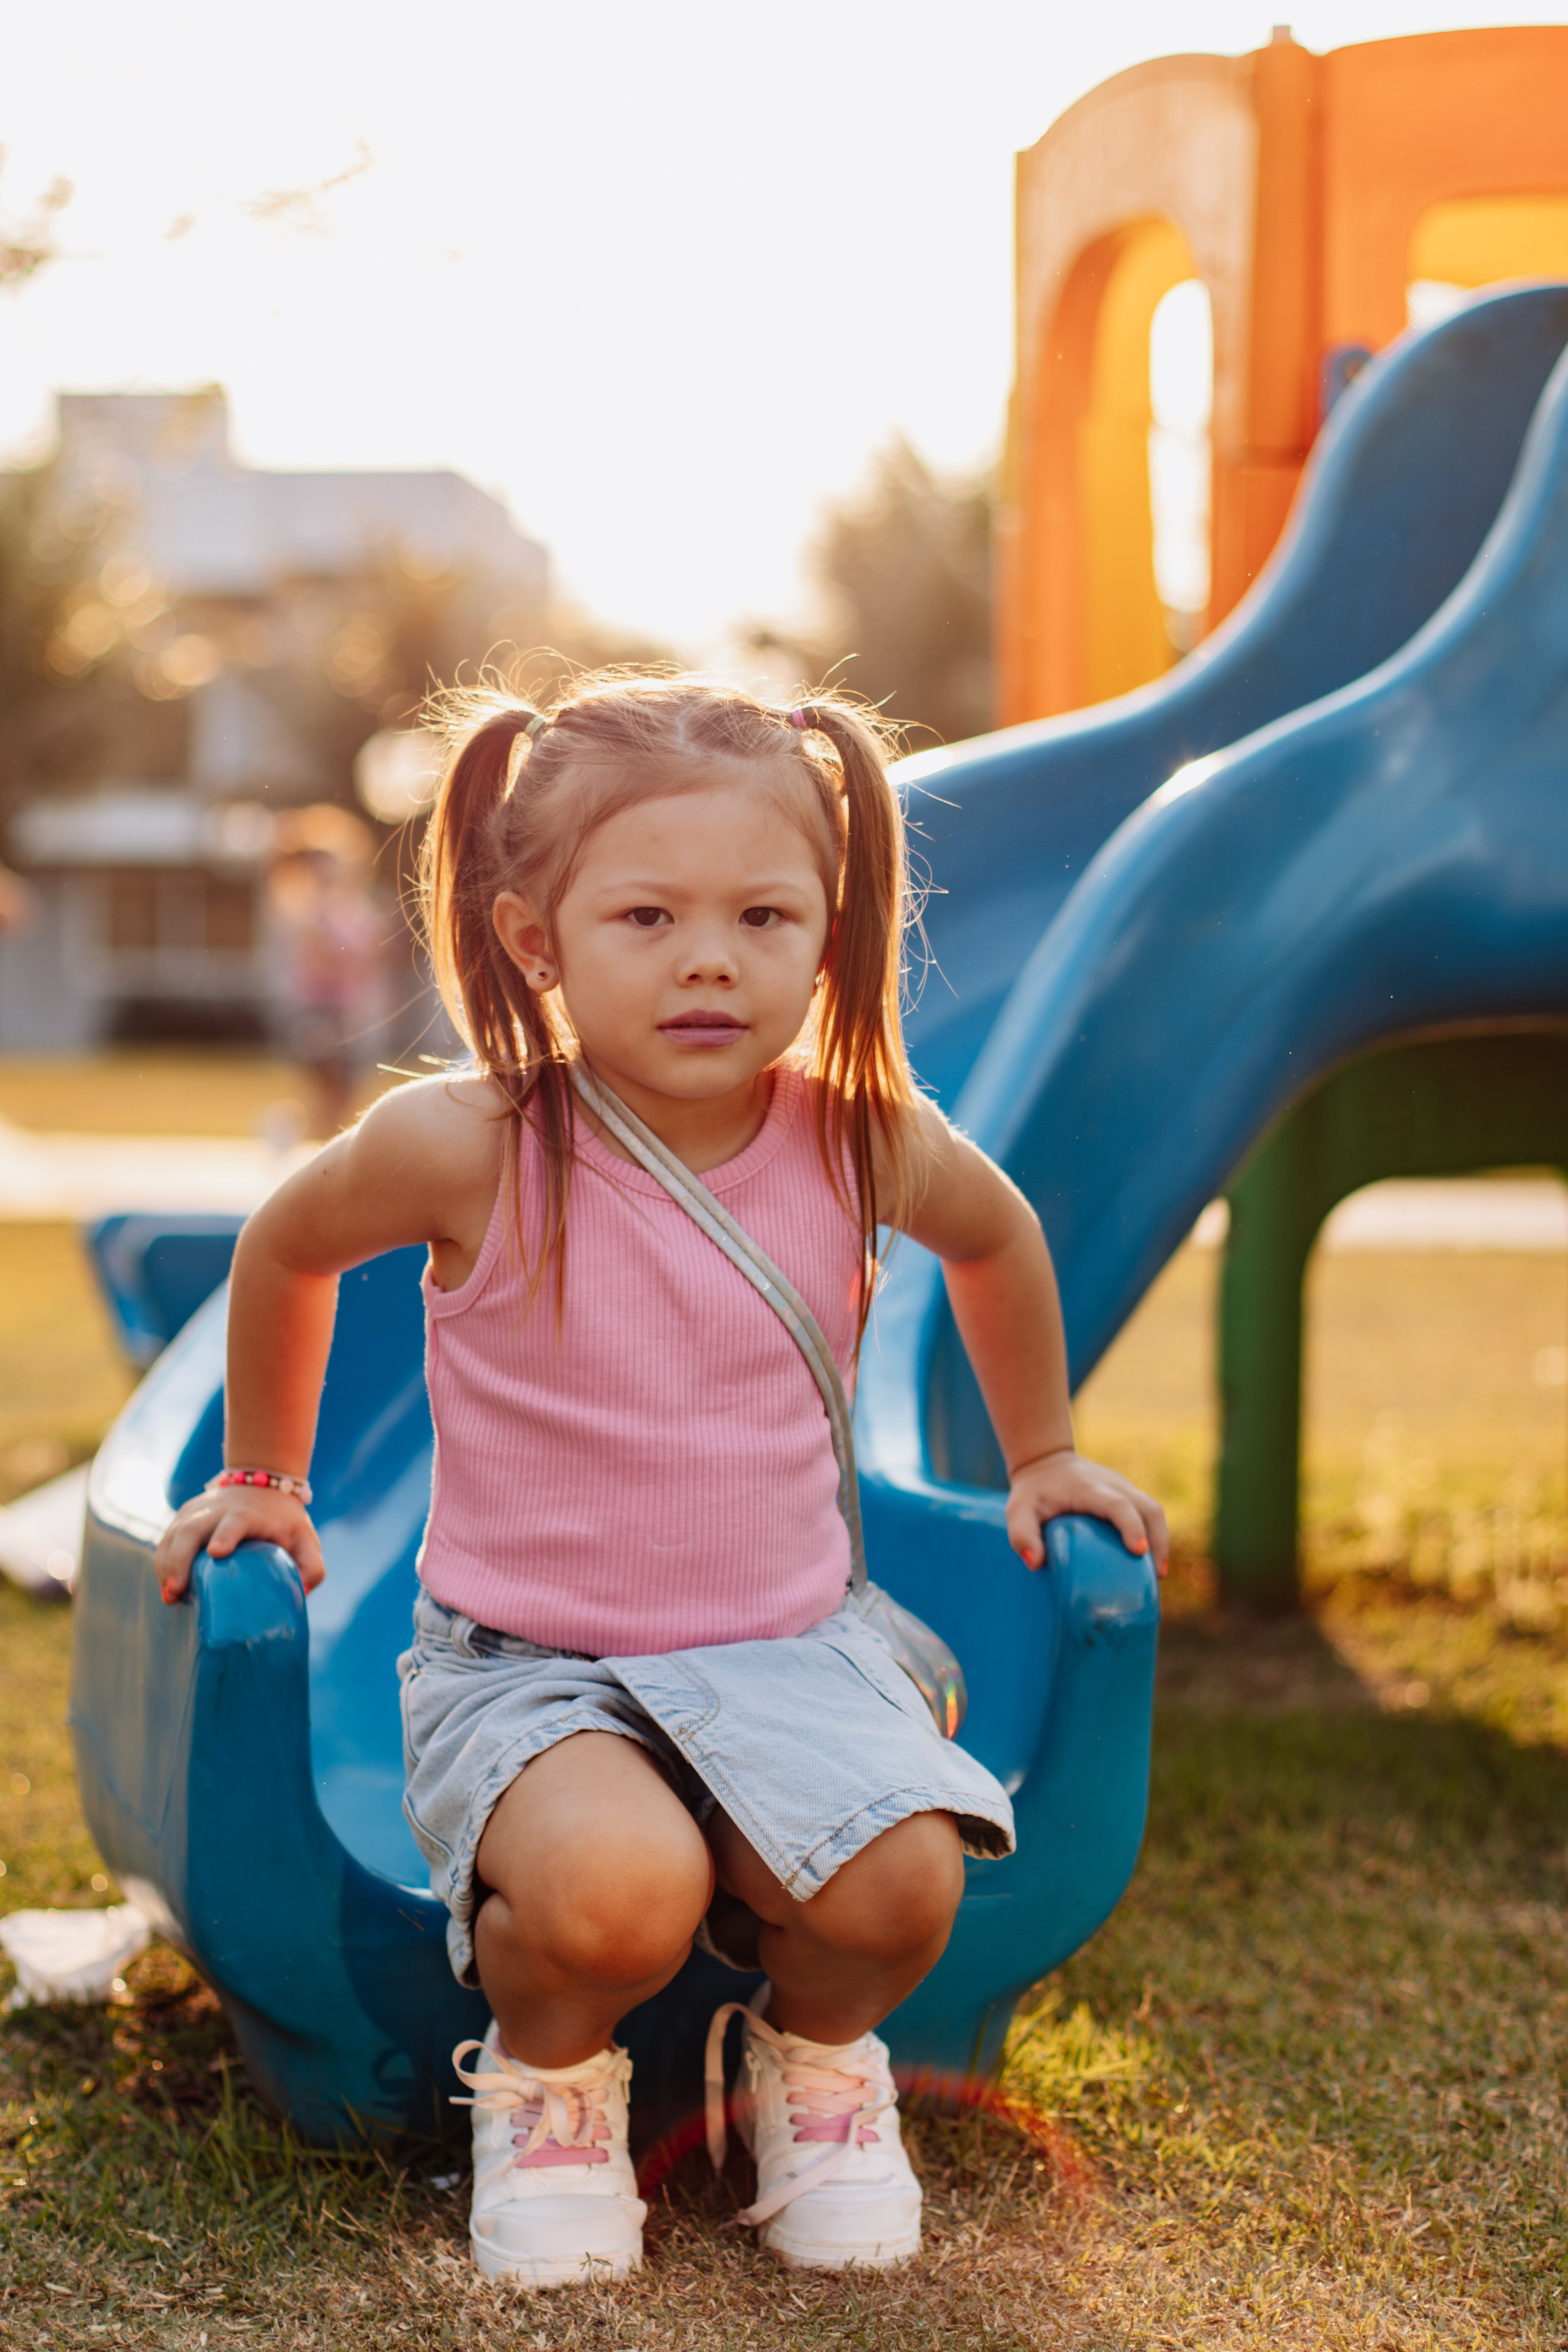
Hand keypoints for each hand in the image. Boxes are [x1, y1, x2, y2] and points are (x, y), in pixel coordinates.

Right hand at [154, 1487, 325, 1604]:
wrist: (264, 1482)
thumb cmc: (285, 1521)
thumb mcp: (306, 1540)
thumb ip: (312, 1567)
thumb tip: (303, 1594)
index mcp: (249, 1514)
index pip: (235, 1522)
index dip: (226, 1535)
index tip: (217, 1552)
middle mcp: (219, 1509)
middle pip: (193, 1529)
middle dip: (180, 1560)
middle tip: (175, 1591)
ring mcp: (198, 1510)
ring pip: (175, 1534)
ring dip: (167, 1564)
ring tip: (169, 1595)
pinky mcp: (186, 1514)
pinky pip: (168, 1536)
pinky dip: (163, 1560)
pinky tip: (166, 1584)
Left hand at [1004, 1447, 1167, 1576]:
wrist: (1047, 1462)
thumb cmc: (1033, 1492)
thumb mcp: (1018, 1511)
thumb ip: (1021, 1535)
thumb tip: (1035, 1564)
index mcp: (1089, 1488)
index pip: (1118, 1505)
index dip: (1131, 1526)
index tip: (1139, 1551)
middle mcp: (1114, 1485)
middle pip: (1149, 1508)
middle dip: (1159, 1540)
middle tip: (1157, 1575)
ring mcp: (1125, 1488)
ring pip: (1155, 1511)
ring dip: (1162, 1541)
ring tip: (1158, 1575)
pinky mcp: (1129, 1496)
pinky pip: (1150, 1514)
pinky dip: (1156, 1537)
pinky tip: (1150, 1564)